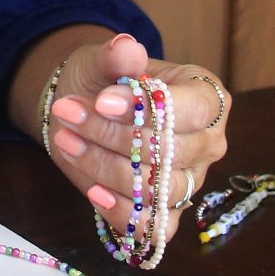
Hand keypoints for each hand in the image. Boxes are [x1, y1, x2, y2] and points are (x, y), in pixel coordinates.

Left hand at [45, 33, 229, 244]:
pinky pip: (152, 228)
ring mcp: (190, 181)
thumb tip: (127, 48)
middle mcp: (207, 142)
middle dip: (112, 134)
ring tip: (67, 140)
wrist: (83, 110)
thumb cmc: (104, 82)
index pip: (193, 109)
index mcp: (206, 97)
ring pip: (156, 189)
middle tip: (67, 114)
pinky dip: (121, 212)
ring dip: (105, 168)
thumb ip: (116, 56)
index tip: (102, 101)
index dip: (148, 109)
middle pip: (170, 152)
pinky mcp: (167, 213)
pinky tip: (93, 192)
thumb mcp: (103, 60)